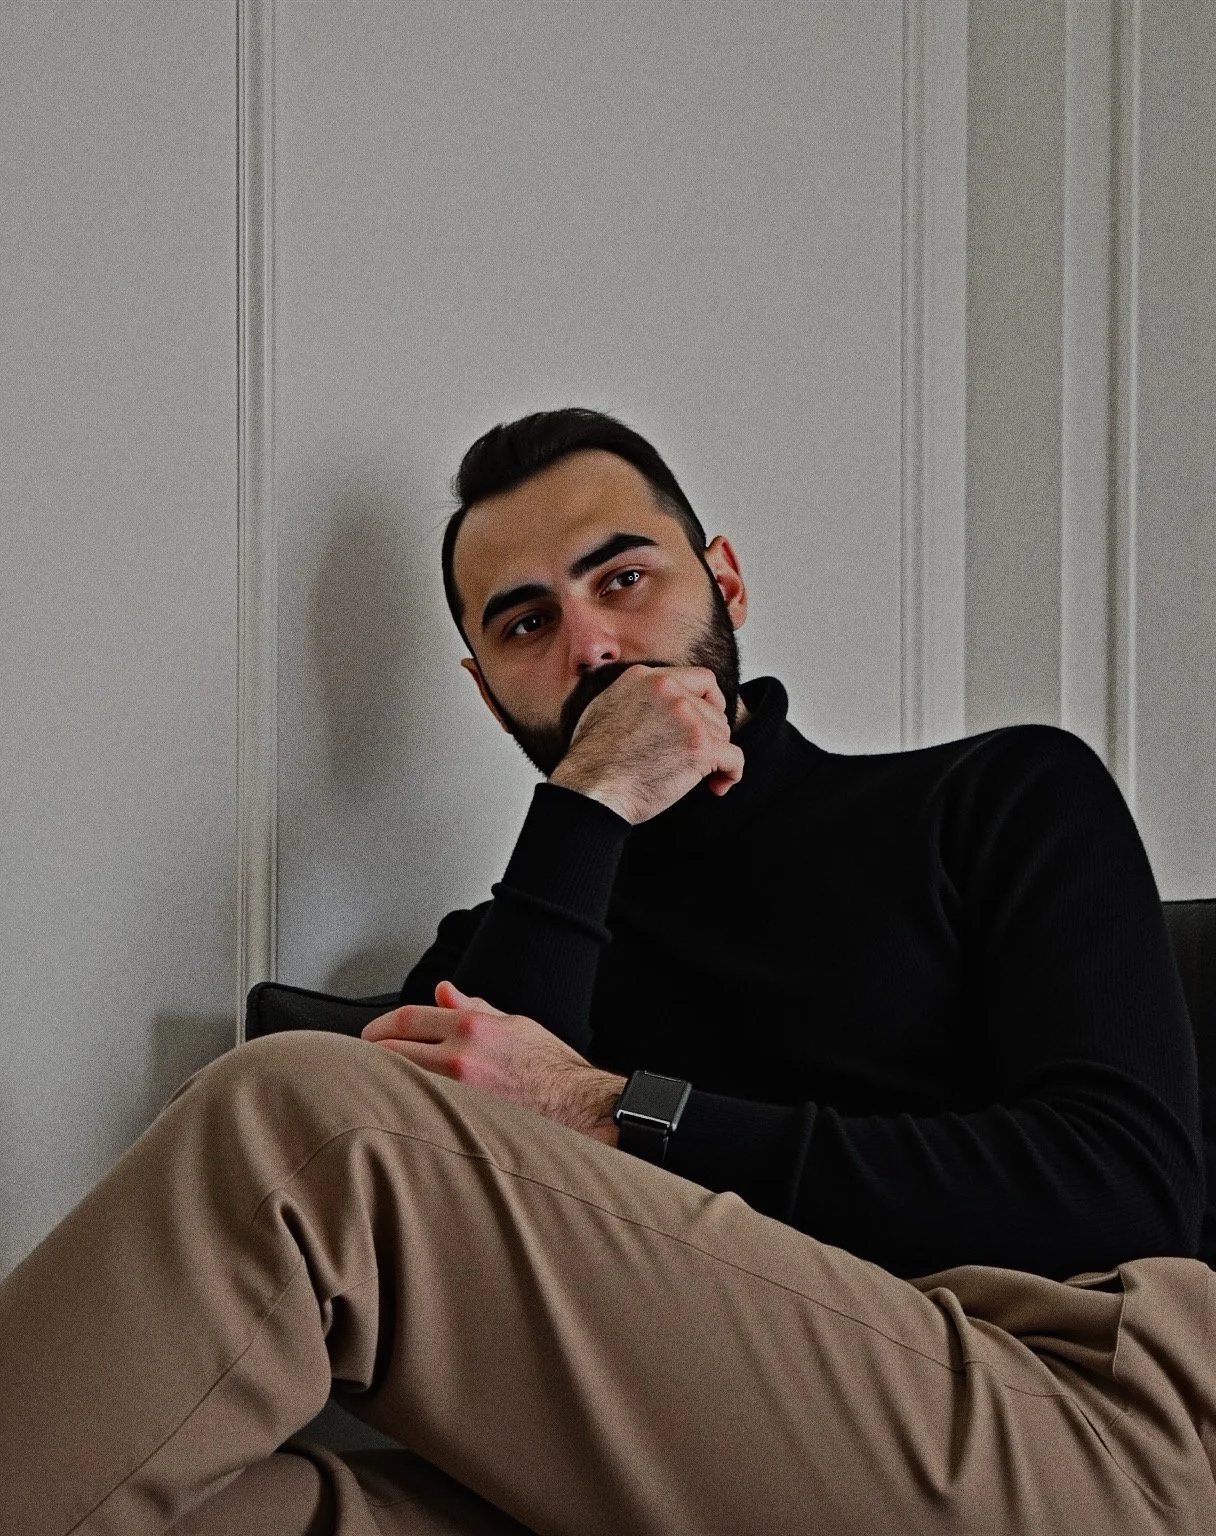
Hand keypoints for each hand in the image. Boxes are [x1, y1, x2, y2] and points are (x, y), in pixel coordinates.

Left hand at [361, 981, 625, 1144]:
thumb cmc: (552, 1070)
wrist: (581, 1110)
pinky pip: (419, 1111)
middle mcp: (461, 1058)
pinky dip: (402, 1108)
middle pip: (392, 1052)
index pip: (406, 1019)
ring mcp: (459, 1094)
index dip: (380, 1027)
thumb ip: (473, 1008)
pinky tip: (394, 1114)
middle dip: (370, 1056)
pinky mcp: (462, 1124)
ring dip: (380, 1084)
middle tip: (361, 1062)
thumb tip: (443, 992)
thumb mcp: (515, 1025)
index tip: (369, 1036)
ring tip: (370, 1087)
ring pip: (399, 1084)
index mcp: (472, 1028)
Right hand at [548, 664, 744, 825]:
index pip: (700, 679)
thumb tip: (650, 702)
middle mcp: (667, 689)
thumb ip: (635, 697)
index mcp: (644, 678)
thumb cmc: (592, 762)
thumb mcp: (605, 709)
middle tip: (697, 758)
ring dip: (717, 756)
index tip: (707, 721)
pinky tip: (719, 784)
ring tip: (702, 777)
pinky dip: (731, 773)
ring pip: (724, 733)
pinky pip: (734, 757)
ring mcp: (686, 716)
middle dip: (710, 735)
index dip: (710, 702)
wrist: (591, 790)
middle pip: (714, 710)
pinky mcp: (700, 746)